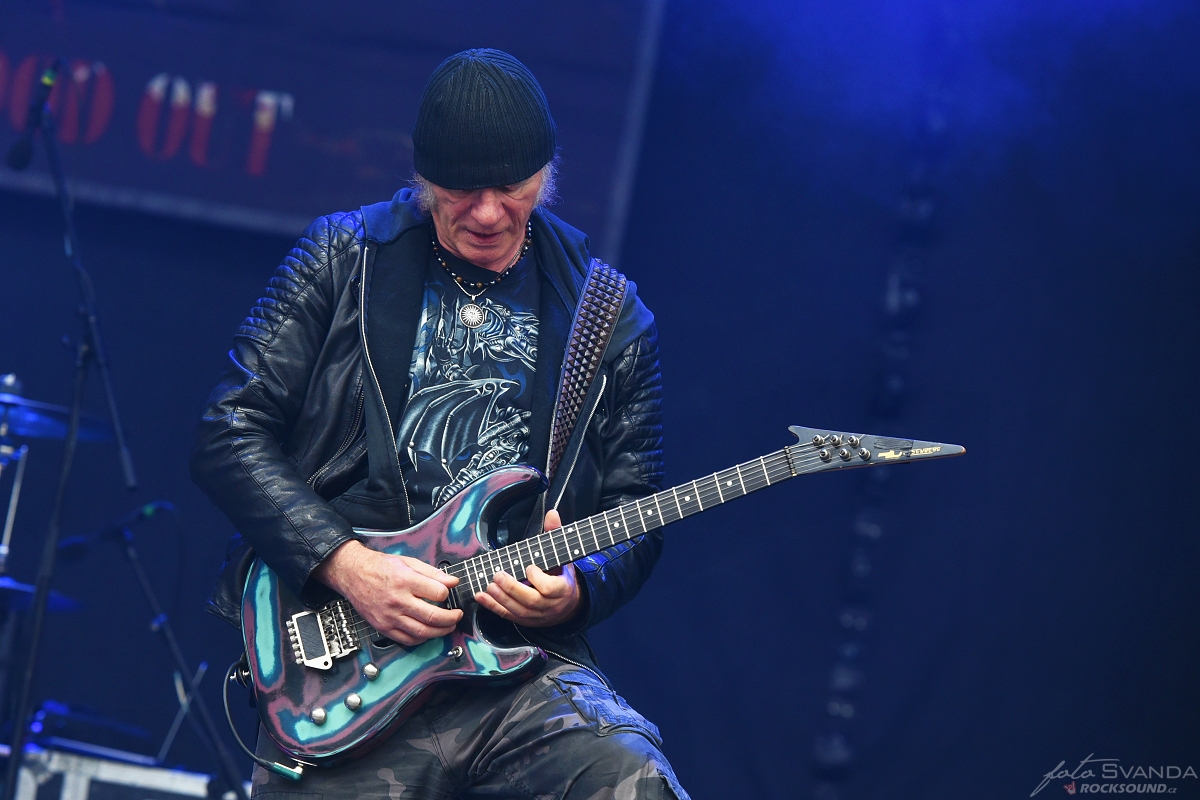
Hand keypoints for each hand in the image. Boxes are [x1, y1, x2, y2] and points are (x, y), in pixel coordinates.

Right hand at [314, 540, 462, 646]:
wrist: (353, 574)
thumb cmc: (380, 567)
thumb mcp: (408, 562)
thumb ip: (432, 573)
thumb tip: (452, 581)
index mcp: (405, 581)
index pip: (438, 593)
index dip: (448, 594)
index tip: (449, 593)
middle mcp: (398, 601)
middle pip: (433, 616)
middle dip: (451, 618)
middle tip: (457, 615)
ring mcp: (390, 617)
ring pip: (422, 632)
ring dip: (440, 632)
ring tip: (448, 626)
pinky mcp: (383, 627)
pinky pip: (407, 640)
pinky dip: (422, 639)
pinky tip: (428, 632)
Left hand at [474, 509, 582, 626]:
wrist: (567, 605)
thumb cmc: (562, 576)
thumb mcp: (563, 555)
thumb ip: (555, 534)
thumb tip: (552, 514)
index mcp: (562, 589)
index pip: (550, 588)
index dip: (538, 579)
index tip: (529, 567)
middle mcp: (550, 605)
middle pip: (530, 600)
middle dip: (512, 588)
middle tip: (498, 575)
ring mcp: (537, 615)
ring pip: (518, 610)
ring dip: (501, 598)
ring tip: (488, 585)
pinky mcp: (524, 620)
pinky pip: (508, 615)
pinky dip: (492, 607)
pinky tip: (481, 596)